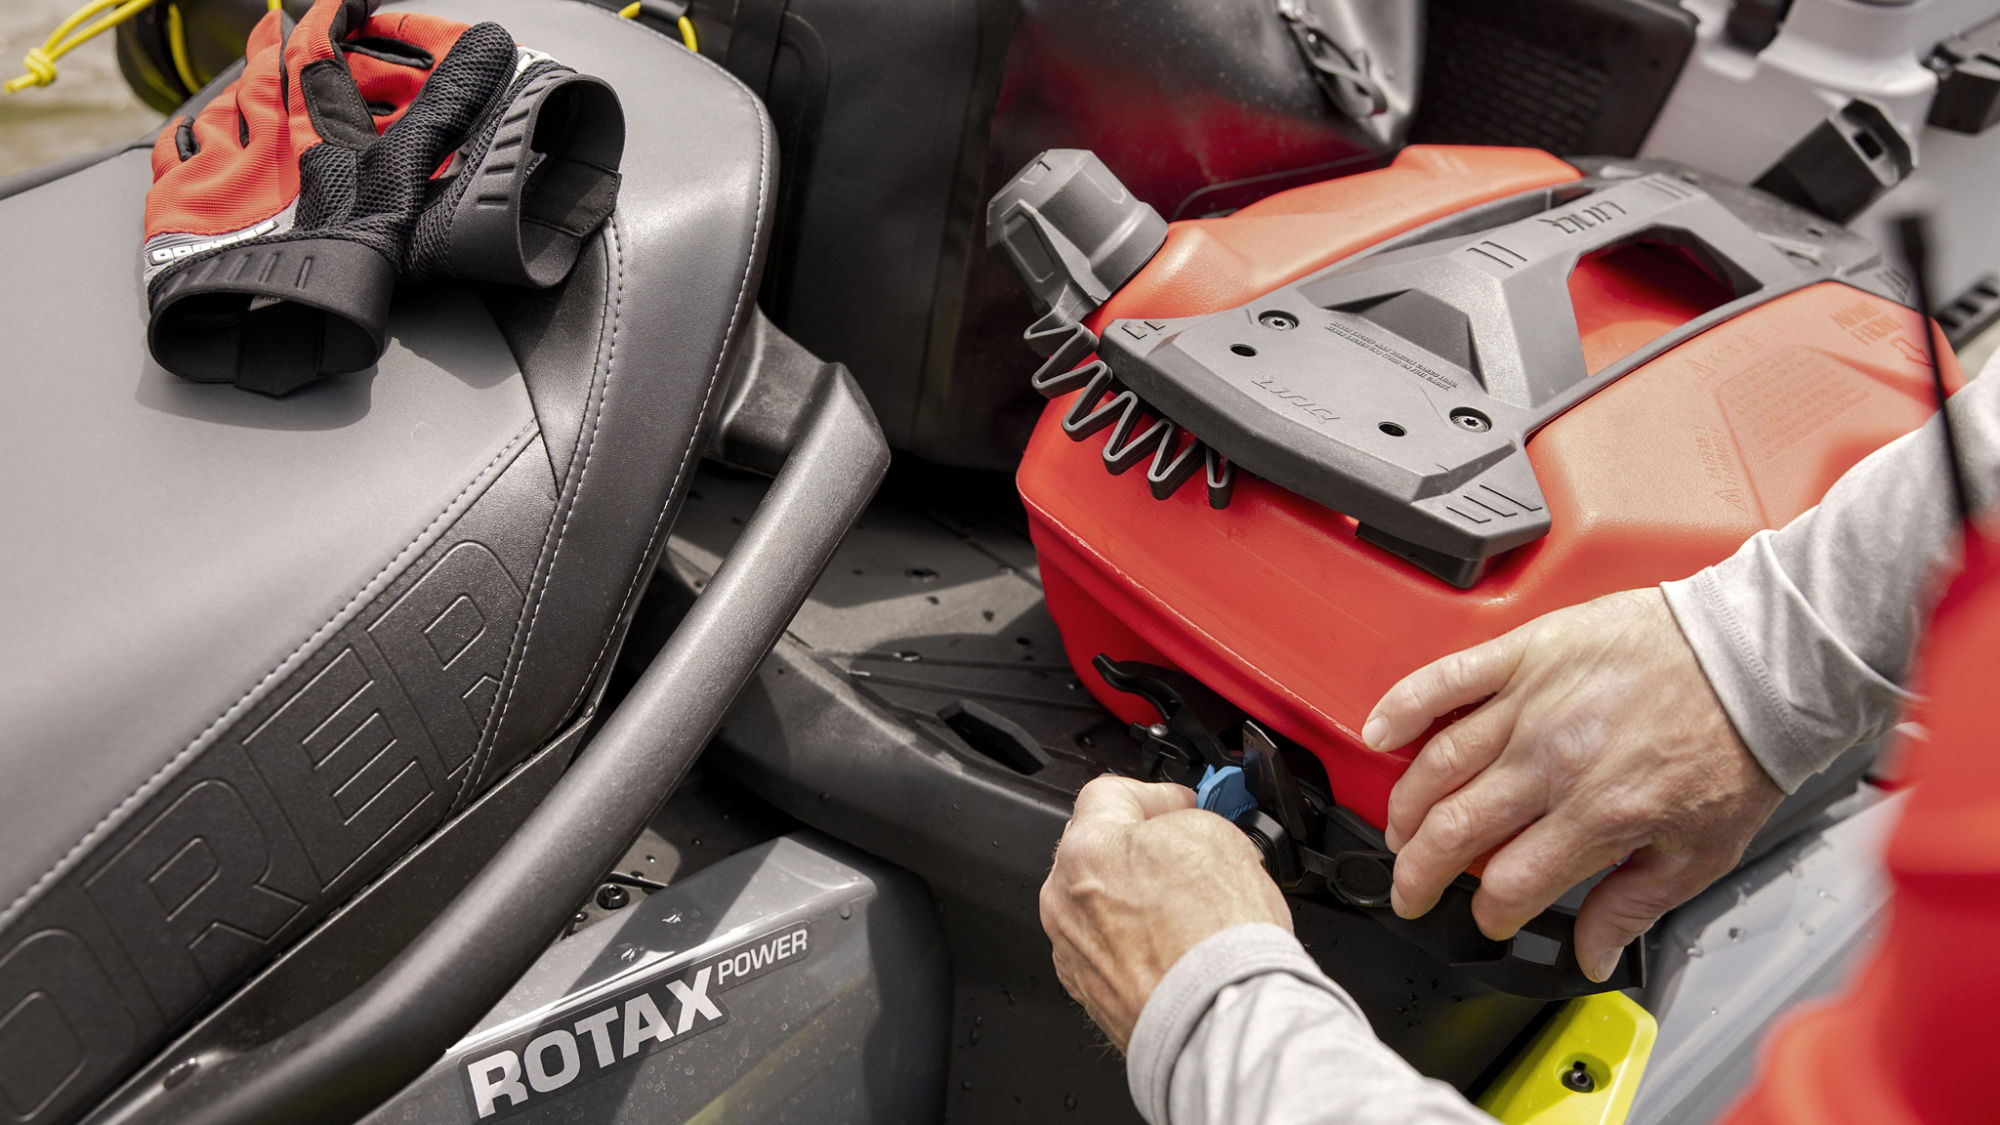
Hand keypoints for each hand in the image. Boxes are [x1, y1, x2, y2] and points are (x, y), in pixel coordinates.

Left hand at [1040, 775, 1290, 1050]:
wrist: (1220, 1021)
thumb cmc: (1219, 941)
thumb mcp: (1218, 835)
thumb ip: (1184, 819)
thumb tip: (1180, 826)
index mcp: (1086, 849)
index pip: (1109, 794)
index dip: (1154, 796)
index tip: (1178, 806)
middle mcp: (1065, 900)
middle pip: (1097, 851)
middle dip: (1140, 849)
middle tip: (1187, 855)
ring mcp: (1073, 950)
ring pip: (1101, 905)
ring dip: (1135, 899)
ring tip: (1187, 912)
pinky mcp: (1088, 992)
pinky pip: (1108, 949)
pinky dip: (1135, 944)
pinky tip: (1175, 948)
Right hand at [1361, 588, 1783, 981]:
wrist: (1753, 662)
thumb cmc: (1732, 746)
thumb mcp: (1701, 851)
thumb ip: (1634, 905)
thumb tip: (1592, 955)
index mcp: (1596, 817)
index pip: (1508, 883)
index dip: (1488, 913)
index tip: (1488, 918)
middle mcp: (1553, 763)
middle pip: (1453, 831)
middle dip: (1419, 873)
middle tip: (1410, 889)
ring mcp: (1531, 705)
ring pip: (1438, 765)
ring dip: (1405, 807)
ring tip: (1399, 830)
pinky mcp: (1524, 655)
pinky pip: (1446, 681)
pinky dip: (1404, 707)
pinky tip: (1380, 734)